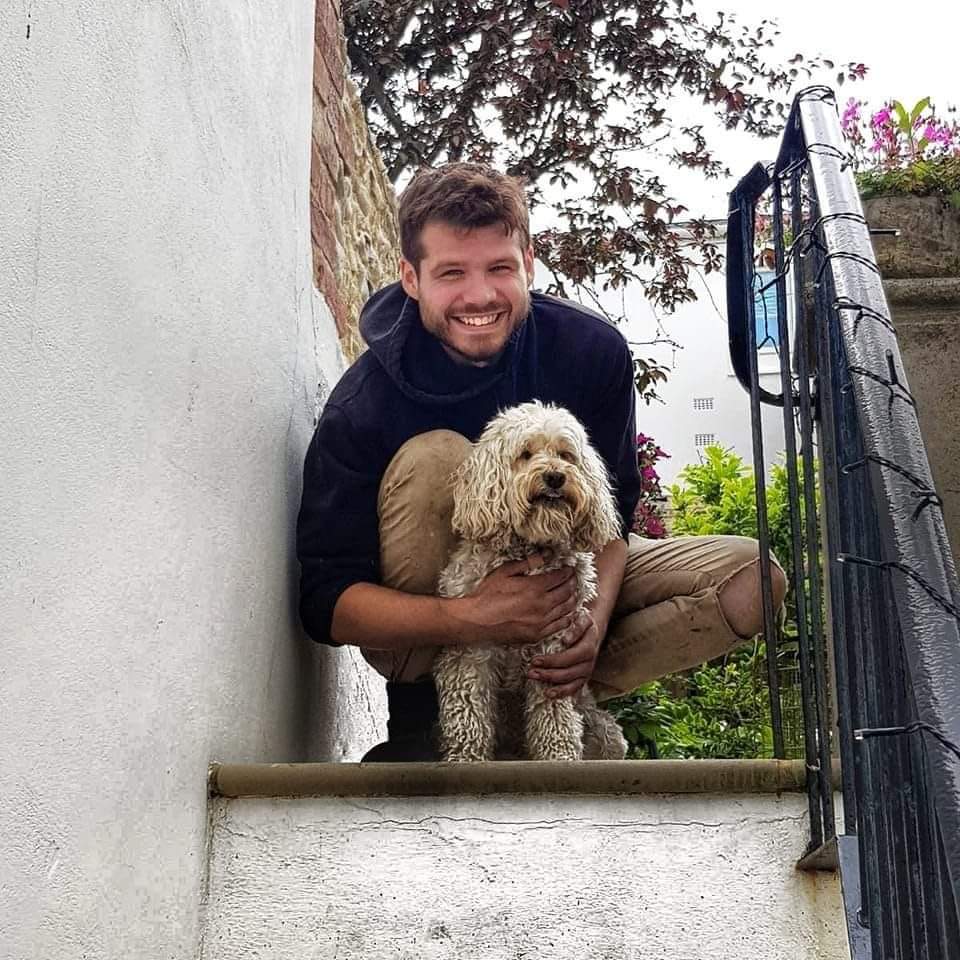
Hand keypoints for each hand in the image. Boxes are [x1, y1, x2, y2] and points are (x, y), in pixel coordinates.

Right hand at [454, 552, 577, 645]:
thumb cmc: (487, 595)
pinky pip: (560, 625)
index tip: (569, 569)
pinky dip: (567, 617)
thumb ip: (528, 563)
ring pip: (566, 609)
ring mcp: (541, 622)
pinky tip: (567, 613)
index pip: (560, 577)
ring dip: (573, 599)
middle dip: (573, 583)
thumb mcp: (505, 572)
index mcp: (534, 587)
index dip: (567, 572)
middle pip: (567, 592)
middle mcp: (542, 605)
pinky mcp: (537, 635)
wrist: (476, 621)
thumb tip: (546, 554)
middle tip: (573, 579)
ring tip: (573, 593)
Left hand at [526, 609, 602, 698]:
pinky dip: (561, 693)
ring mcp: (586, 673)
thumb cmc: (584, 625)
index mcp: (588, 648)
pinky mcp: (583, 678)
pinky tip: (548, 694)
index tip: (534, 660)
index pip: (569, 657)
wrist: (593, 632)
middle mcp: (588, 663)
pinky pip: (573, 689)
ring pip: (570, 683)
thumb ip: (577, 627)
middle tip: (530, 672)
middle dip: (548, 674)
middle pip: (567, 673)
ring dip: (552, 685)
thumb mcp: (584, 620)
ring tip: (535, 681)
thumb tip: (566, 640)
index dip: (552, 661)